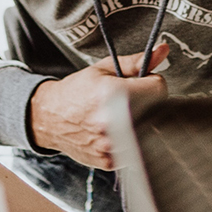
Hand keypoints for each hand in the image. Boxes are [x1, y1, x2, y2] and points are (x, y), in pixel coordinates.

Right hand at [27, 46, 168, 169]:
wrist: (49, 117)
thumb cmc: (76, 92)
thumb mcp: (103, 69)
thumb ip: (136, 62)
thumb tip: (162, 50)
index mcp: (112, 94)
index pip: (159, 88)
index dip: (150, 83)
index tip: (140, 84)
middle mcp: (112, 122)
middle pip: (155, 111)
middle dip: (145, 103)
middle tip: (126, 100)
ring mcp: (111, 145)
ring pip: (147, 131)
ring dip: (138, 123)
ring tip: (118, 116)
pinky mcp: (109, 161)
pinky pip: (134, 148)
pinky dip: (128, 140)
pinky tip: (112, 132)